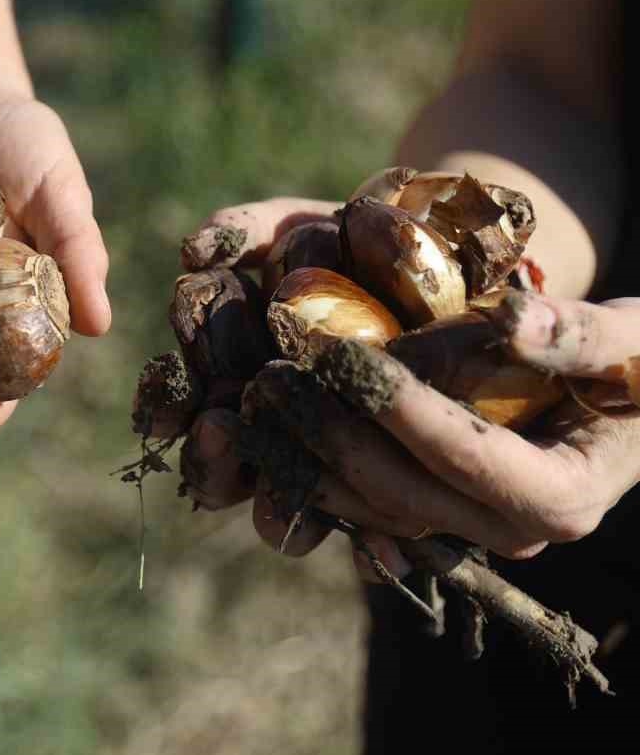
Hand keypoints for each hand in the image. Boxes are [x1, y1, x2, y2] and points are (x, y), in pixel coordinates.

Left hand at [179, 198, 639, 579]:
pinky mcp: (426, 507)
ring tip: (251, 395)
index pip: (467, 458)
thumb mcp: (633, 340)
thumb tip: (513, 321)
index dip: (403, 409)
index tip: (346, 357)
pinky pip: (354, 496)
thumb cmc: (638, 360)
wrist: (628, 392)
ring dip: (303, 454)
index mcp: (559, 496)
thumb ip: (579, 335)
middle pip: (401, 492)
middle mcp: (506, 529)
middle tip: (273, 376)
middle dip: (333, 433)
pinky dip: (305, 462)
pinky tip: (257, 421)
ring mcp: (461, 528)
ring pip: (365, 505)